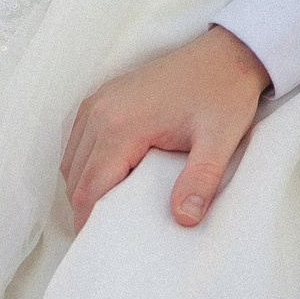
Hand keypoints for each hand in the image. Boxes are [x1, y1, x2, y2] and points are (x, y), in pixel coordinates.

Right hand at [61, 25, 269, 229]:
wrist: (228, 52)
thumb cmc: (224, 93)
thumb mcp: (221, 140)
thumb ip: (200, 180)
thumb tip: (182, 219)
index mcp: (121, 126)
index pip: (89, 190)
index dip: (90, 223)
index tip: (103, 246)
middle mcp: (99, 112)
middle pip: (74, 178)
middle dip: (86, 208)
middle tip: (109, 234)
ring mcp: (98, 100)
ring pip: (71, 160)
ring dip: (84, 185)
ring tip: (110, 208)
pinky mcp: (104, 95)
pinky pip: (77, 139)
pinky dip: (84, 162)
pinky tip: (109, 175)